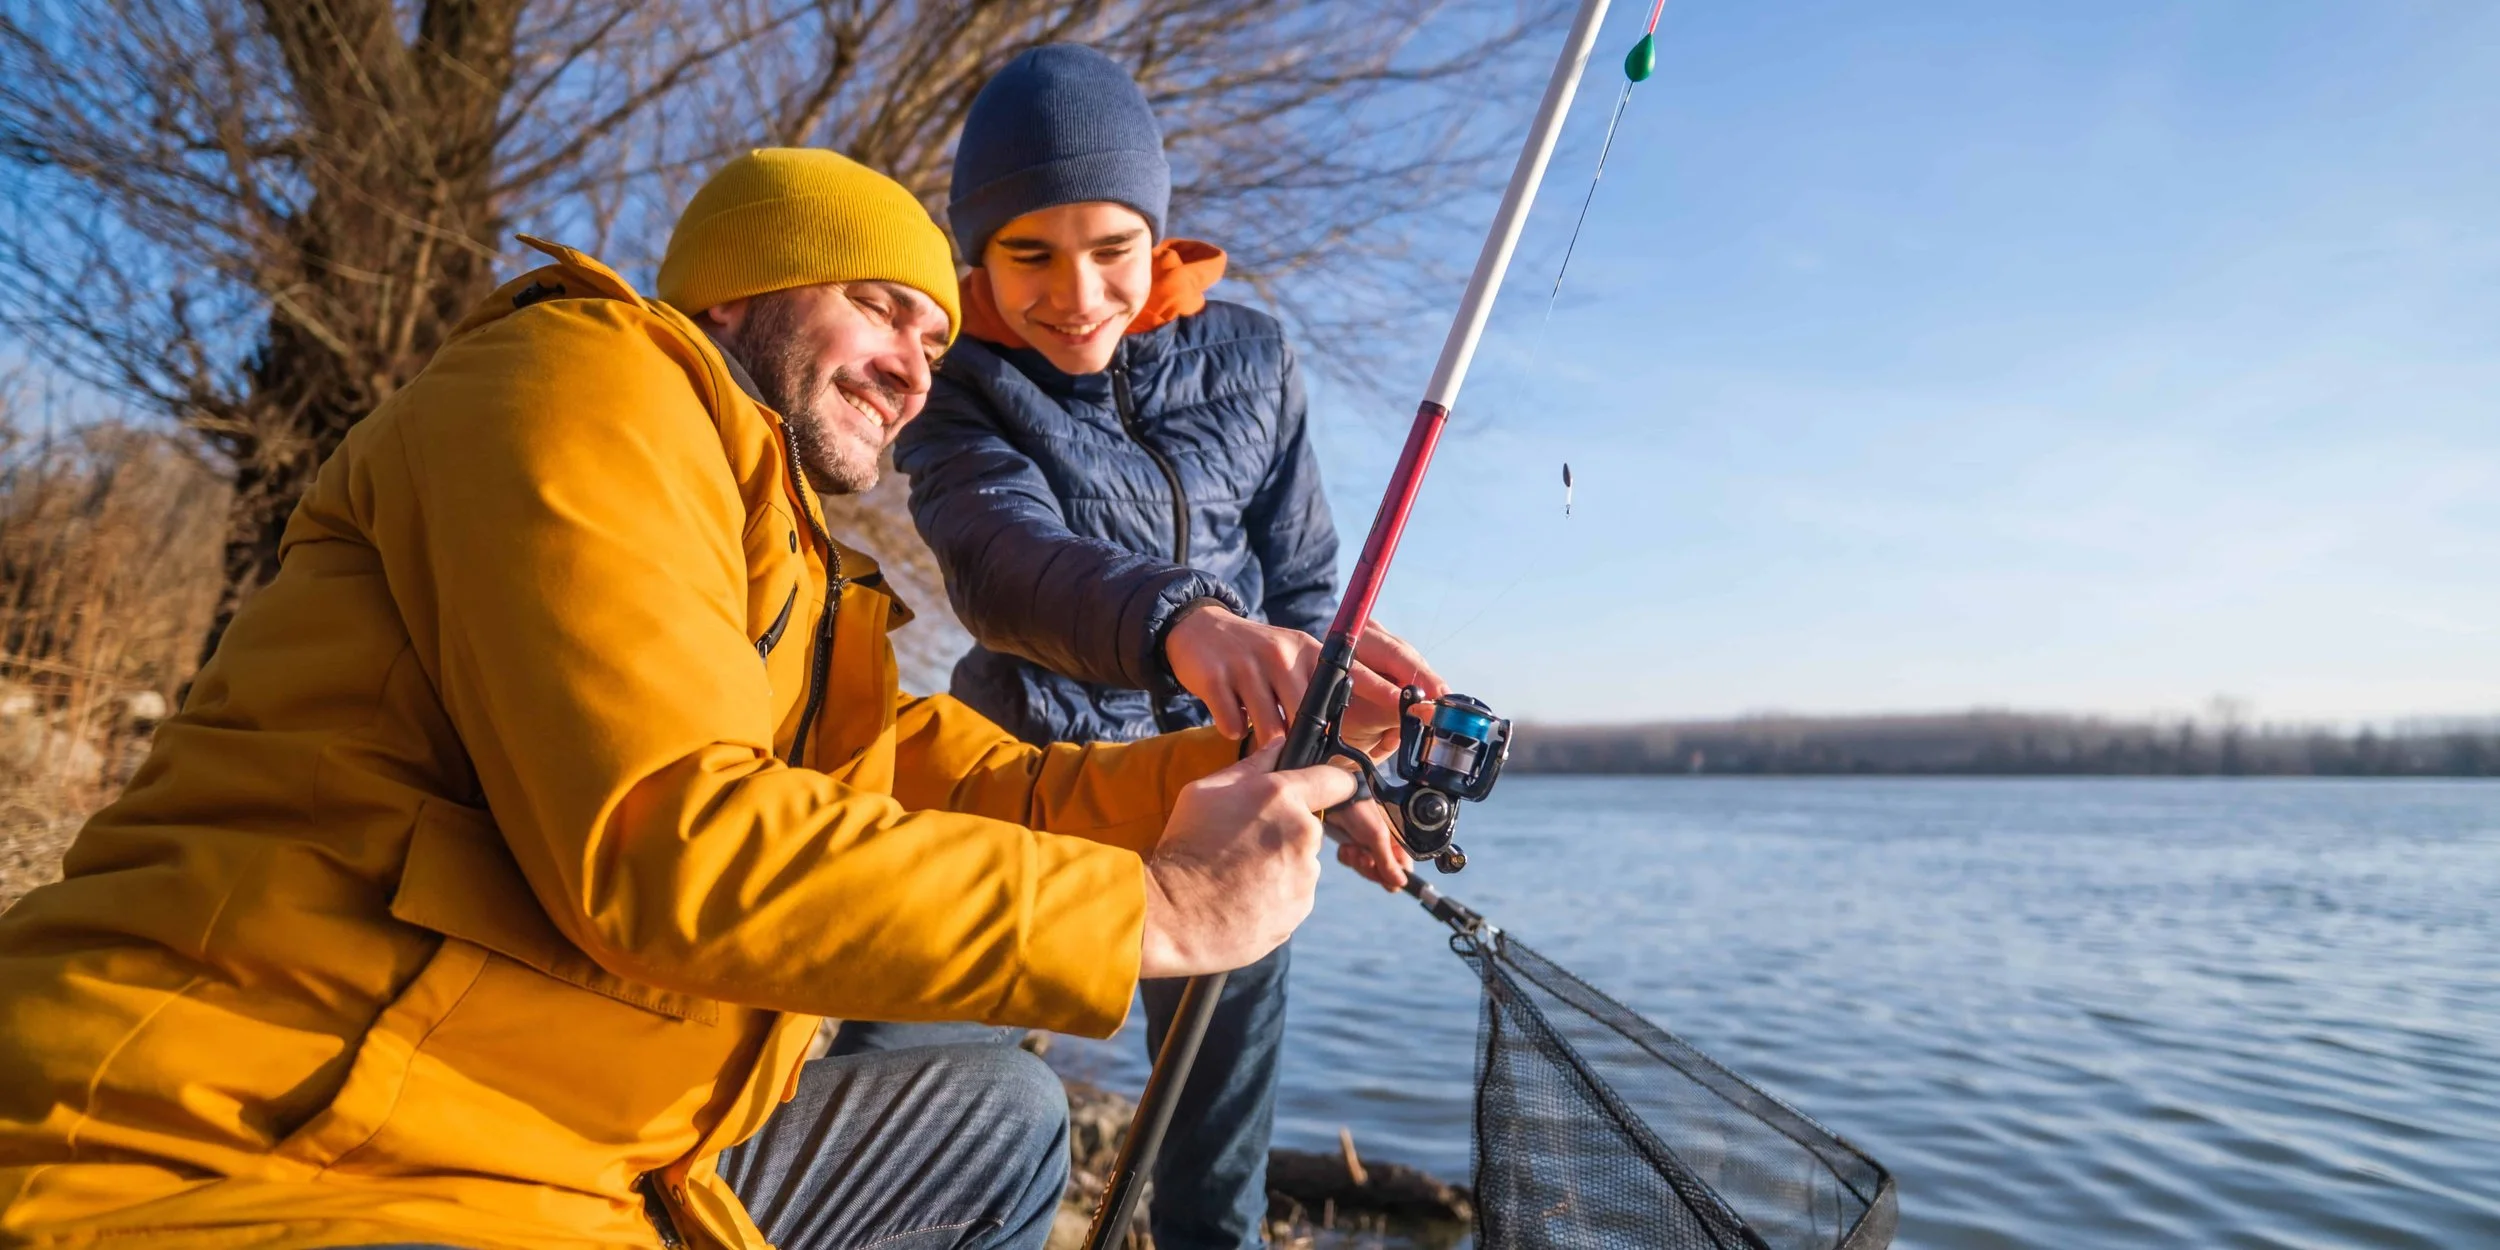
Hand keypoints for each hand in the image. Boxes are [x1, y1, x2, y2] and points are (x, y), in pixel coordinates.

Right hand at [1139, 740, 1353, 978]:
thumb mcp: (1206, 792)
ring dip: (1282, 864)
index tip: (1326, 789)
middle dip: (1288, 830)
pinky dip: (1275, 894)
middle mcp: (1303, 834)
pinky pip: (1294, 894)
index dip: (1333, 783)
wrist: (1174, 916)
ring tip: (1239, 875)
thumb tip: (1277, 744)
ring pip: (1302, 862)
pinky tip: (1243, 897)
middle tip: (1246, 843)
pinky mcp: (1300, 910)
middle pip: (1311, 825)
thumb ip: (1251, 766)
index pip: (1335, 780)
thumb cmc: (1185, 847)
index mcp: (1281, 797)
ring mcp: (1305, 876)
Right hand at [1164, 604, 1447, 747]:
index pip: (1354, 675)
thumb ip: (1319, 692)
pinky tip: (1233, 715)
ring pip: (1269, 726)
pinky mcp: (1217, 676)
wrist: (1200, 630)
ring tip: (1260, 731)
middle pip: (1308, 715)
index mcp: (1311, 653)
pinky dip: (1233, 727)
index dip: (1385, 692)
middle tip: (1297, 752)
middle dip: (1305, 740)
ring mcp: (1249, 663)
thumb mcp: (1293, 662)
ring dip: (1266, 739)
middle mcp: (1284, 654)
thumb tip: (1343, 735)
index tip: (1412, 706)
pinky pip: (1233, 722)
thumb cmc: (1256, 657)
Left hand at [1326, 792, 1412, 891]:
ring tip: (1351, 848)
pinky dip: (1346, 856)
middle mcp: (1384, 846)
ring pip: (1364, 869)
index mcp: (1397, 843)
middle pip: (1382, 874)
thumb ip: (1388, 862)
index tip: (1383, 879)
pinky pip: (1350, 862)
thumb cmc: (1361, 811)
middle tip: (1363, 857)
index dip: (1393, 878)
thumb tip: (1402, 883)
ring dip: (1356, 861)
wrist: (1335, 799)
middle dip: (1369, 867)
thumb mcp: (1377, 837)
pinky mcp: (1352, 845)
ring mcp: (1368, 846)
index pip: (1402, 870)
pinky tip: (1345, 846)